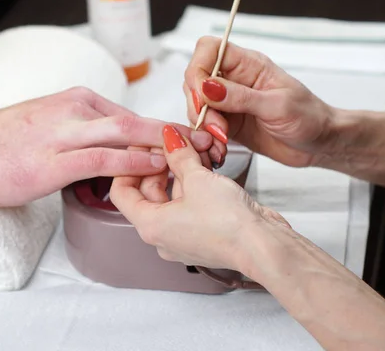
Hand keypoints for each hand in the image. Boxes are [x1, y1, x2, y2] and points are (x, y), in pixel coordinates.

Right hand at [0, 87, 213, 227]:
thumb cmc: (6, 144)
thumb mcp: (49, 124)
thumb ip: (81, 131)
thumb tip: (109, 145)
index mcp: (74, 101)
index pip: (127, 114)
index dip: (160, 129)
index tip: (184, 139)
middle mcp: (73, 112)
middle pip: (134, 121)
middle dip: (173, 132)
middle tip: (205, 142)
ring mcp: (63, 135)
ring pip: (124, 135)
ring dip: (162, 146)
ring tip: (192, 156)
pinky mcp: (53, 161)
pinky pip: (102, 159)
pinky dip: (132, 162)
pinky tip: (154, 168)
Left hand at [110, 124, 288, 270]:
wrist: (263, 246)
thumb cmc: (229, 225)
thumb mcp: (197, 179)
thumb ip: (179, 155)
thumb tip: (170, 140)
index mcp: (150, 226)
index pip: (121, 192)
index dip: (129, 165)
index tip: (142, 146)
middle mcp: (163, 235)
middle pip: (148, 190)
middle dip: (161, 161)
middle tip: (172, 139)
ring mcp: (183, 236)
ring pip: (172, 194)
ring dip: (181, 168)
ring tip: (194, 147)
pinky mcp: (203, 233)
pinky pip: (190, 203)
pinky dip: (194, 182)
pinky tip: (205, 163)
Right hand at [185, 37, 335, 167]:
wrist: (319, 144)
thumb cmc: (309, 118)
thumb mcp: (277, 106)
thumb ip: (240, 97)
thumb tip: (206, 86)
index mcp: (248, 64)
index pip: (208, 50)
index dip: (198, 68)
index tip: (202, 93)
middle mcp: (234, 79)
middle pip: (195, 79)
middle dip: (198, 103)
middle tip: (217, 124)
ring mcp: (228, 101)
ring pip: (195, 104)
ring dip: (202, 123)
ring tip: (222, 138)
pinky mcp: (226, 122)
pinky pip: (203, 125)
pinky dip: (206, 137)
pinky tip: (221, 146)